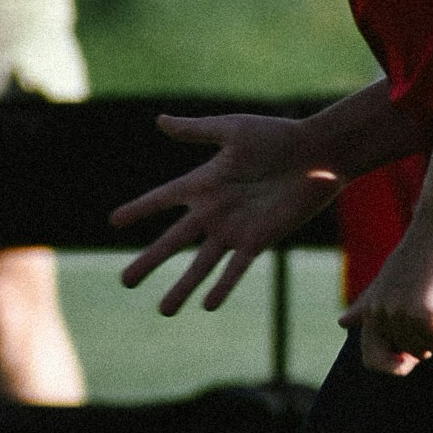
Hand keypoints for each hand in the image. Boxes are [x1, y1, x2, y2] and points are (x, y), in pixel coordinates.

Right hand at [114, 113, 342, 315]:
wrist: (317, 155)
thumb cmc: (277, 136)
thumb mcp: (232, 130)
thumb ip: (196, 130)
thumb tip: (160, 121)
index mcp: (203, 182)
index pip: (162, 199)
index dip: (139, 210)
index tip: (114, 222)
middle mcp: (213, 210)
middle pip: (174, 241)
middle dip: (150, 261)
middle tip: (125, 281)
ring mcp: (234, 229)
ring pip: (201, 264)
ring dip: (182, 287)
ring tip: (164, 310)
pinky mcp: (258, 241)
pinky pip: (236, 269)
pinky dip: (222, 287)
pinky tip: (207, 306)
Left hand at [341, 214, 432, 375]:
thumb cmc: (422, 252)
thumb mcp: (389, 280)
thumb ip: (369, 304)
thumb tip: (342, 323)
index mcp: (371, 310)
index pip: (373, 362)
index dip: (396, 364)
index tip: (413, 352)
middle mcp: (381, 314)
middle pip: (414, 355)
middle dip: (430, 337)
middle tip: (432, 302)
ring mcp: (401, 314)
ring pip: (431, 348)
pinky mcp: (424, 312)